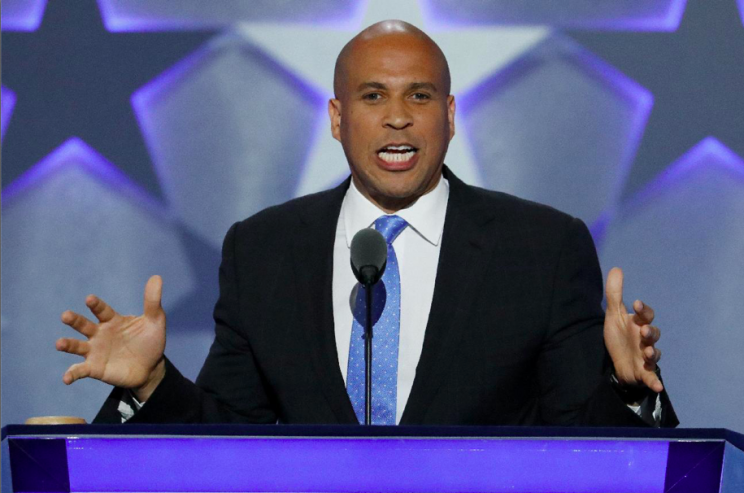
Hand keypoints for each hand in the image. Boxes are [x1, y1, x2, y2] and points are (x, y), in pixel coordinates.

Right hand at [57, 275, 166, 401]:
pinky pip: (80, 370)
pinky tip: (66, 378)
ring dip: (67, 345)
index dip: (96, 305)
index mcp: (112, 320)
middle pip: (83, 325)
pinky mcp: (95, 368)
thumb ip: (152, 301)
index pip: (102, 310)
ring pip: (77, 346)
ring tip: (59, 344)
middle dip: (74, 320)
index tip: (89, 299)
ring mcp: (95, 351)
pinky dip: (72, 374)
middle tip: (65, 316)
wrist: (151, 368)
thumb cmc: (150, 341)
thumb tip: (156, 277)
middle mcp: (99, 334)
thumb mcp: (155, 321)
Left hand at [604, 267, 662, 392]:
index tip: (637, 304)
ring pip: (654, 354)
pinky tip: (657, 386)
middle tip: (644, 330)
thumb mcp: (613, 315)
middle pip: (654, 334)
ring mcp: (646, 356)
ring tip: (648, 352)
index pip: (647, 315)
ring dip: (653, 353)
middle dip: (651, 332)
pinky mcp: (643, 372)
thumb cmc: (618, 336)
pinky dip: (654, 381)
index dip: (644, 310)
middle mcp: (645, 340)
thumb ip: (615, 293)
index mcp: (639, 324)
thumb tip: (616, 268)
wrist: (616, 362)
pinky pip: (651, 377)